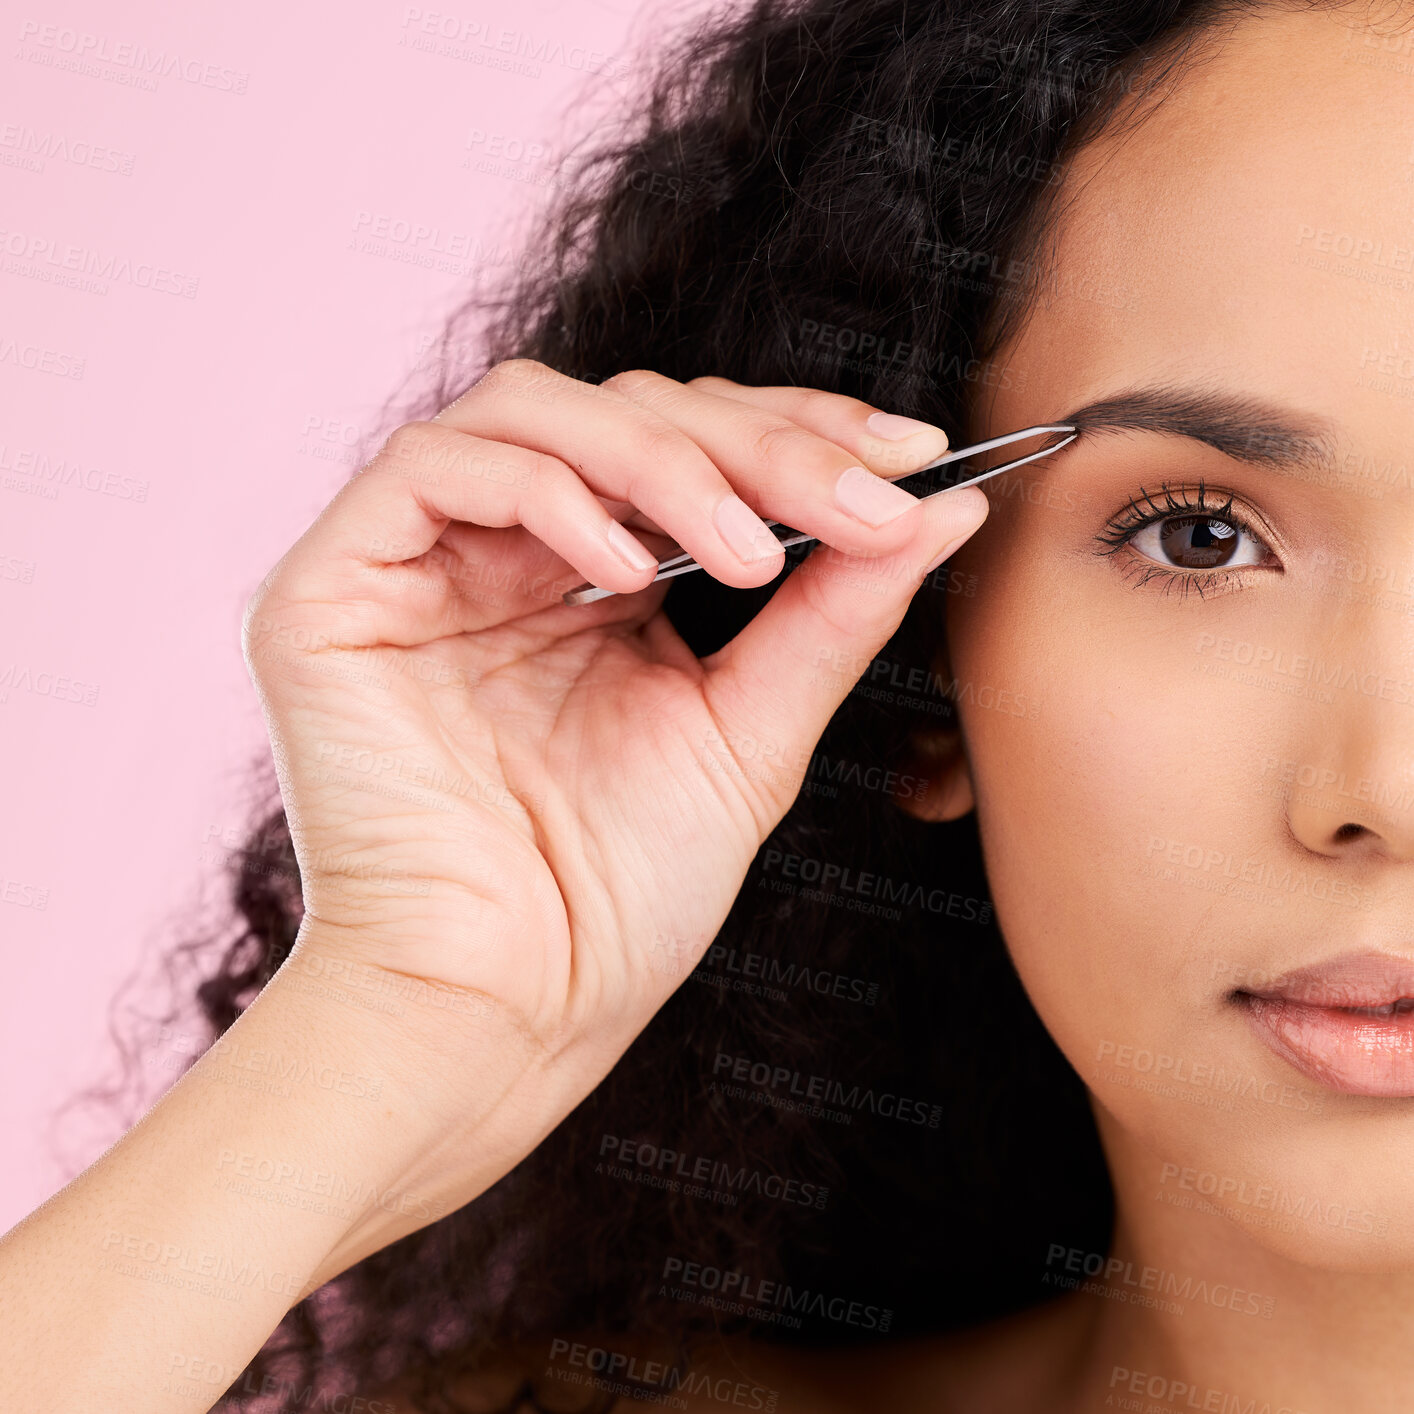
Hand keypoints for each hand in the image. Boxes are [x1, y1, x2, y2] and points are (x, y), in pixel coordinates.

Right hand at [242, 361, 986, 1102]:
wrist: (508, 1012)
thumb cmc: (617, 898)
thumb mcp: (751, 731)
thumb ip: (834, 611)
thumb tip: (943, 507)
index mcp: (589, 587)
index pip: (692, 448)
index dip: (796, 429)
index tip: (908, 454)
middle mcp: (504, 557)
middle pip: (627, 412)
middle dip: (754, 442)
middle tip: (856, 497)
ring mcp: (416, 564)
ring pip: (534, 411)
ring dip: (660, 463)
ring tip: (744, 554)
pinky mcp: (334, 585)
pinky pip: (433, 469)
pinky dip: (545, 497)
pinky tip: (622, 575)